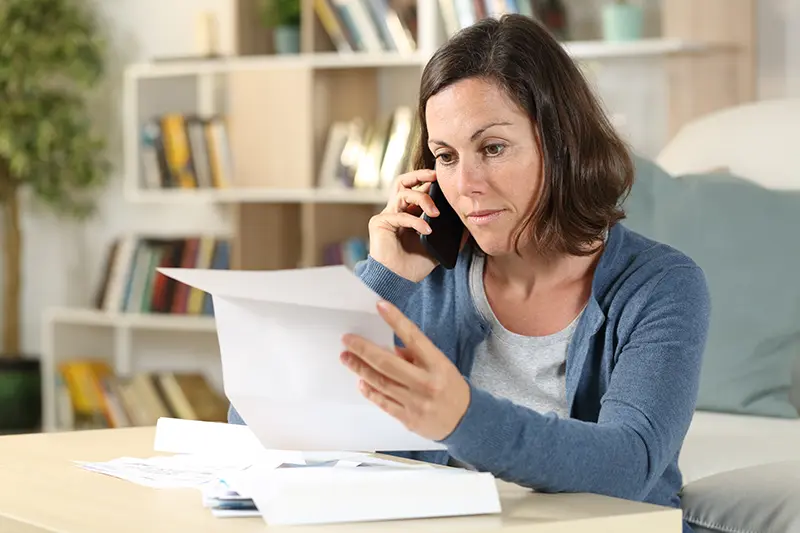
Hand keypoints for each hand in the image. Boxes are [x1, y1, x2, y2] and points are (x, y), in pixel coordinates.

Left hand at [340, 299, 469, 441]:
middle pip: (387, 363)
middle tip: (347, 340)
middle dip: (363, 350)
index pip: (413, 337)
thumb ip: (415, 356)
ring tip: (346, 358)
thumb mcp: (440, 366)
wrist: (467, 421)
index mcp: (437, 364)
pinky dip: (370, 391)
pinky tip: (360, 381)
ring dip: (360, 368)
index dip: (396, 320)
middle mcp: (426, 383)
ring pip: (381, 382)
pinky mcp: (408, 419)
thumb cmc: (451, 387)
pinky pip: (383, 402)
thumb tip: (389, 347)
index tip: (380, 306)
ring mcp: (416, 402)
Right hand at [368, 169, 439, 281]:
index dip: (427, 181)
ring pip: (402, 194)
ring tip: (436, 213)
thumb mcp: (437, 248)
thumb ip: (450, 238)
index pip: (415, 189)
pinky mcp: (379, 223)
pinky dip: (415, 221)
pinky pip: (400, 215)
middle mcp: (396, 211)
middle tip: (435, 176)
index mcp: (408, 214)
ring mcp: (387, 216)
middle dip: (419, 175)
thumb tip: (468, 229)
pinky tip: (427, 230)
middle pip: (403, 182)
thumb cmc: (413, 266)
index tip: (443, 179)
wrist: (398, 281)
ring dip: (422, 199)